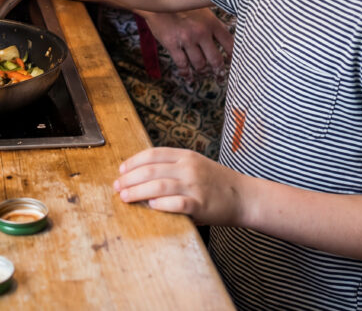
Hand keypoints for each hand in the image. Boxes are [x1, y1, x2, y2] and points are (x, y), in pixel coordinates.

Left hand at [114, 147, 243, 224]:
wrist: (244, 196)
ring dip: (138, 192)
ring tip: (125, 197)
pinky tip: (150, 206)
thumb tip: (141, 176)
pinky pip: (176, 203)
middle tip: (117, 187)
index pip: (153, 154)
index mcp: (186, 156)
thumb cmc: (216, 183)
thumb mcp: (195, 165)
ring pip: (159, 186)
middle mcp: (189, 168)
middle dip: (130, 179)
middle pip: (151, 170)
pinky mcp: (201, 204)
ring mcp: (195, 186)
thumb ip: (173, 167)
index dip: (133, 162)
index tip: (121, 170)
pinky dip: (160, 204)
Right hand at [137, 8, 232, 77]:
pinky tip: (188, 77)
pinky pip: (182, 64)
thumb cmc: (182, 3)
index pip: (229, 43)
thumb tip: (223, 34)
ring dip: (203, 71)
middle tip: (220, 74)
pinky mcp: (172, 45)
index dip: (232, 55)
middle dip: (219, 70)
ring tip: (204, 72)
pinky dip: (186, 73)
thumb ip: (213, 21)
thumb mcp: (202, 8)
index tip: (232, 61)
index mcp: (211, 23)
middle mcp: (201, 33)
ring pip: (200, 64)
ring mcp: (186, 40)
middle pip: (215, 59)